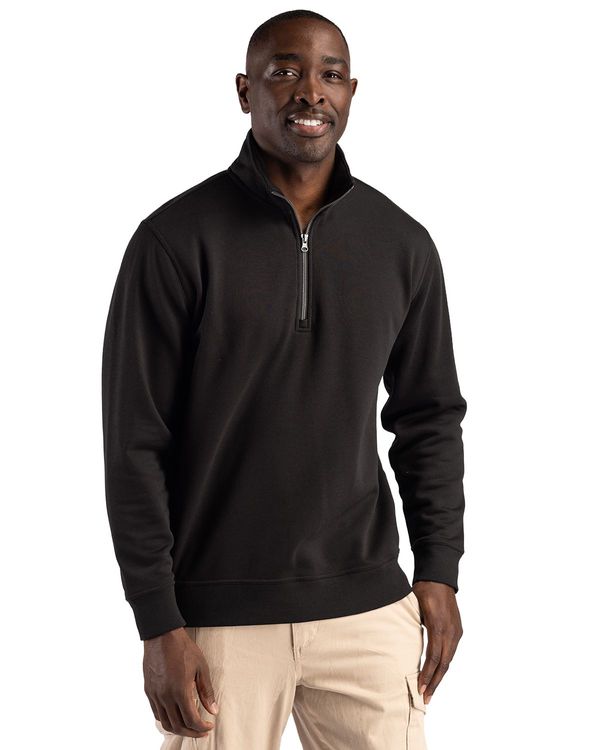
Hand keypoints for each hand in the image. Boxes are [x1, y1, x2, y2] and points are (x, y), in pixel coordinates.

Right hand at [143, 627, 218, 738]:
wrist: (162, 636)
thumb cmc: (183, 648)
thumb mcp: (201, 667)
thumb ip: (206, 691)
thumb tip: (213, 710)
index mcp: (180, 690)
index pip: (191, 720)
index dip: (201, 727)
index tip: (209, 725)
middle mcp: (165, 696)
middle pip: (178, 726)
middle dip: (192, 732)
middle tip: (202, 731)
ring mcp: (155, 694)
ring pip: (165, 723)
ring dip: (178, 729)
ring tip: (190, 727)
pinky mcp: (149, 691)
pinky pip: (157, 713)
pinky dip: (167, 720)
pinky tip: (176, 715)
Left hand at [411, 581, 462, 704]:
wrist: (439, 577)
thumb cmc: (423, 590)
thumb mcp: (415, 607)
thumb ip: (412, 626)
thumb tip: (403, 646)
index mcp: (439, 626)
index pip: (434, 657)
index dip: (427, 674)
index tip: (419, 688)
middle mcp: (451, 632)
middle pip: (443, 663)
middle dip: (434, 682)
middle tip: (425, 699)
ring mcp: (456, 632)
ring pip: (448, 660)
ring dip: (439, 677)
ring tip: (429, 691)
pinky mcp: (458, 631)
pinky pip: (450, 652)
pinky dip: (443, 665)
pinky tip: (436, 674)